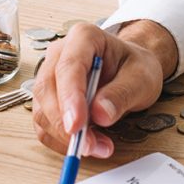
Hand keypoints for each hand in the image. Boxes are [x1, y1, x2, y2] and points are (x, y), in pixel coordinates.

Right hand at [30, 21, 177, 158]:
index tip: (77, 125)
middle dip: (64, 123)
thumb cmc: (134, 67)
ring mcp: (50, 75)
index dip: (70, 97)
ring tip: (98, 146)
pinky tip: (87, 144)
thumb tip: (100, 114)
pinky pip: (44, 124)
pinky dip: (61, 140)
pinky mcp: (48, 99)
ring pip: (41, 109)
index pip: (68, 66)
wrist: (130, 70)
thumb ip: (122, 93)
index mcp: (84, 37)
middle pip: (47, 89)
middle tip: (90, 146)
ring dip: (64, 135)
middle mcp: (60, 53)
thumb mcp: (142, 78)